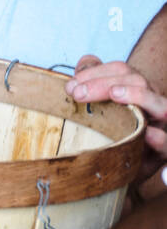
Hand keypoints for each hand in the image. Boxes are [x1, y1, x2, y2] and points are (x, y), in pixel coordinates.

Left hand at [66, 55, 166, 201]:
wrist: (127, 167)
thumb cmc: (115, 133)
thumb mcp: (103, 109)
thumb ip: (95, 82)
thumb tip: (85, 61)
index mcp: (137, 91)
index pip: (122, 70)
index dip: (97, 72)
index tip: (71, 84)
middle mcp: (153, 104)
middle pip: (138, 81)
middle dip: (105, 83)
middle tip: (77, 93)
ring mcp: (162, 126)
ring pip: (162, 106)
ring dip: (139, 96)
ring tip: (116, 94)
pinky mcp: (164, 151)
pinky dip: (159, 139)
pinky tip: (149, 134)